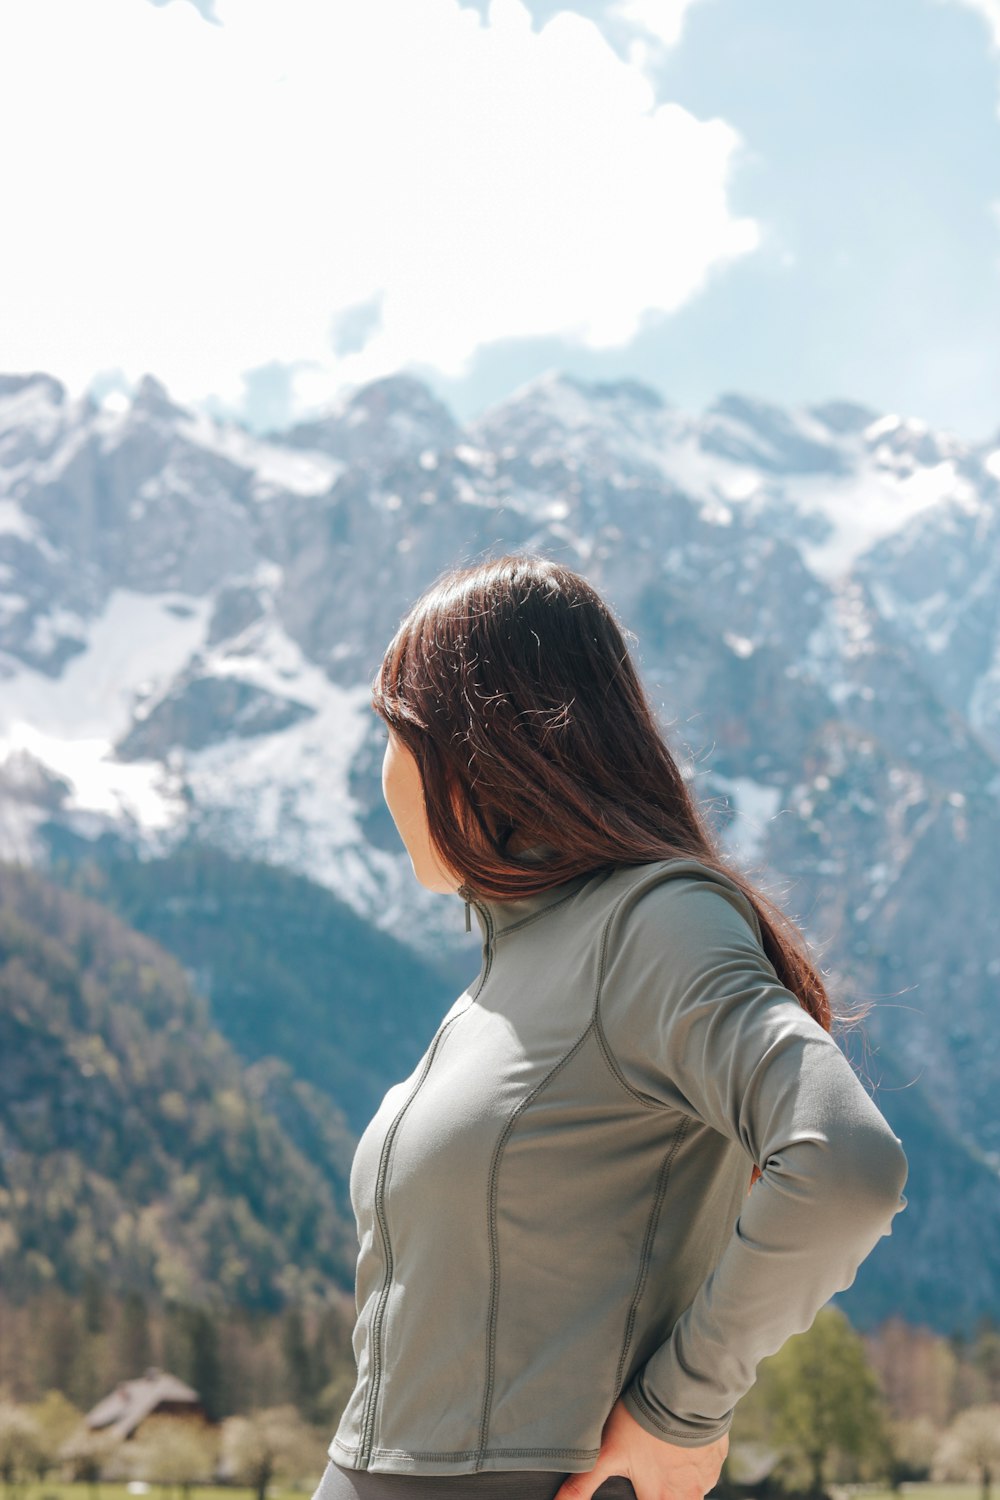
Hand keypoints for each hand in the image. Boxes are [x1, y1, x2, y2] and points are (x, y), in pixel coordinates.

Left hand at [551, 1396, 728, 1499]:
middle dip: (663, 1492)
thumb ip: (581, 1484)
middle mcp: (688, 1495)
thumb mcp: (607, 1452)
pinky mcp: (718, 1455)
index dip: (645, 1498)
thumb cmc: (643, 1422)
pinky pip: (707, 1468)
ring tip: (663, 1454)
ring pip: (694, 1489)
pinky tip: (681, 1441)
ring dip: (680, 1479)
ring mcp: (707, 1476)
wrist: (685, 1390)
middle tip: (652, 1472)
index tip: (642, 1490)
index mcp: (660, 1498)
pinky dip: (695, 1460)